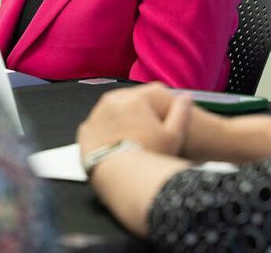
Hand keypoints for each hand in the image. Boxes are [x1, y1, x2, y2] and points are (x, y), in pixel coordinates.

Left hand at [77, 83, 191, 157]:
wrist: (122, 178)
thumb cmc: (151, 156)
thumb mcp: (174, 135)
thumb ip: (181, 111)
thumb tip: (186, 96)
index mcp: (135, 98)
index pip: (151, 93)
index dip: (160, 107)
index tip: (161, 121)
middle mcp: (113, 101)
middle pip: (129, 102)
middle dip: (137, 114)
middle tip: (146, 135)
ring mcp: (96, 115)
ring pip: (112, 113)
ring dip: (119, 122)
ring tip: (131, 143)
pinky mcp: (84, 131)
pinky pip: (97, 128)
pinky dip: (104, 134)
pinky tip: (114, 147)